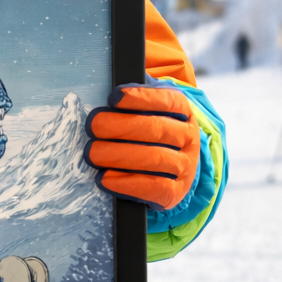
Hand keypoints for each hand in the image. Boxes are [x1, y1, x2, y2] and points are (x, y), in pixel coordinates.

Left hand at [84, 83, 199, 210]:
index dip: (140, 97)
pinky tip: (105, 178)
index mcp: (183, 112)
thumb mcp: (146, 111)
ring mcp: (185, 166)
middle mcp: (188, 137)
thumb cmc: (147, 134)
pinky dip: (127, 183)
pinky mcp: (175, 192)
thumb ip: (133, 98)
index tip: (113, 97)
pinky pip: (154, 188)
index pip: (167, 100)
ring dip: (119, 155)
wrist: (167, 172)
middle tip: (93, 126)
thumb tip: (110, 88)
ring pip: (155, 159)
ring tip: (93, 153)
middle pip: (155, 129)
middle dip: (120, 127)